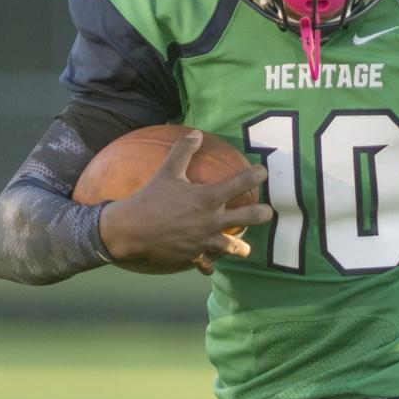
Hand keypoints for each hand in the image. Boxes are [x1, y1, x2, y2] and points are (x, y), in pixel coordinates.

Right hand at [98, 131, 272, 274]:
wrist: (131, 230)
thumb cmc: (150, 198)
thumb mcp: (167, 171)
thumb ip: (183, 151)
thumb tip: (196, 133)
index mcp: (209, 198)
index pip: (242, 182)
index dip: (257, 175)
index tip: (263, 172)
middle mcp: (212, 220)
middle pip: (251, 218)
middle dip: (263, 214)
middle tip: (267, 212)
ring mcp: (205, 241)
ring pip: (234, 248)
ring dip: (241, 248)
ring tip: (244, 248)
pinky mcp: (194, 256)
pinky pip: (206, 264)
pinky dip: (208, 264)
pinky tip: (210, 265)